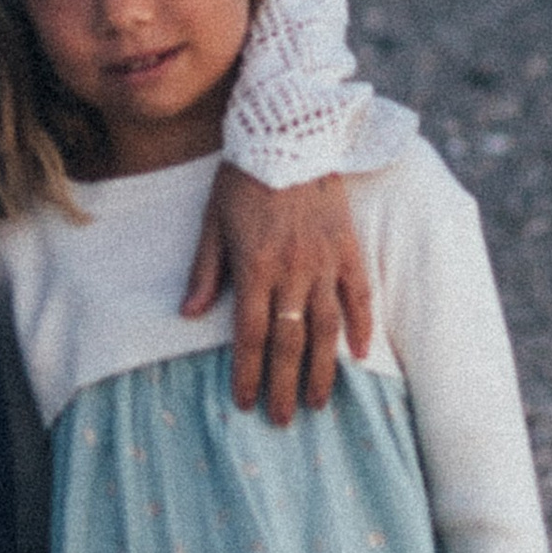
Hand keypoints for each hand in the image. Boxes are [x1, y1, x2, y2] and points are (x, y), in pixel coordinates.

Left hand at [182, 163, 371, 425]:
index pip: (251, 334)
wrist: (288, 132)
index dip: (248, 373)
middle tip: (283, 420)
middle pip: (289, 341)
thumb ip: (205, 269)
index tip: (246, 403)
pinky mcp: (348, 245)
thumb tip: (189, 313)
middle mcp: (292, 270)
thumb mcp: (212, 220)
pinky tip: (360, 355)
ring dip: (322, 369)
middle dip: (284, 384)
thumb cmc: (243, 176)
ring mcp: (324, 260)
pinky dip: (362, 325)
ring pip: (327, 327)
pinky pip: (359, 293)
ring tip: (319, 401)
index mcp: (254, 266)